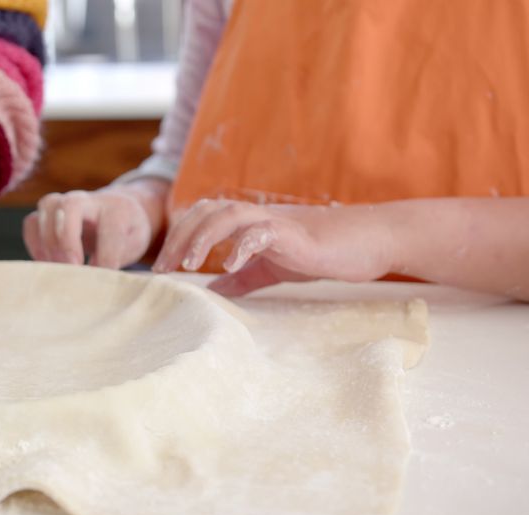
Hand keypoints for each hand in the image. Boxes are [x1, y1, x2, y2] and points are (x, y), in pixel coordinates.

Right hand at [23, 179, 167, 268]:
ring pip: (46, 207)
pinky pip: (31, 223)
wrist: (119, 210)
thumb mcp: (133, 245)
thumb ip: (115, 257)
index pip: (110, 227)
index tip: (103, 277)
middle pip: (70, 205)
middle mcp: (89, 199)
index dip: (106, 256)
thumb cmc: (127, 233)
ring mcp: (65, 202)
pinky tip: (48, 264)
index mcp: (119, 207)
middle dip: (67, 240)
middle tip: (73, 268)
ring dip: (48, 242)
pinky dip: (36, 246)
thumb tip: (91, 278)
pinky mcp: (47, 213)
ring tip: (59, 268)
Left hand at [152, 199, 397, 295]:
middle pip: (205, 212)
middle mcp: (256, 215)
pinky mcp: (295, 233)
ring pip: (228, 215)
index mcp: (247, 223)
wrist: (367, 242)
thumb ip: (242, 277)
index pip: (200, 219)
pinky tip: (231, 266)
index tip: (161, 269)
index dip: (177, 239)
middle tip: (162, 269)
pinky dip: (243, 246)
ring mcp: (275, 221)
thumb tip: (212, 288)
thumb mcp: (271, 268)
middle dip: (179, 238)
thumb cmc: (321, 252)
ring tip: (189, 265)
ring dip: (203, 238)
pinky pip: (263, 232)